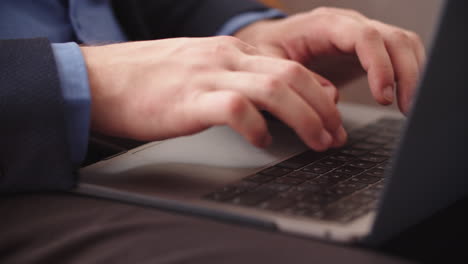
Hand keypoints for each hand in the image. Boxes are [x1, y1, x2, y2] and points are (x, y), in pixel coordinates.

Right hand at [81, 37, 345, 150]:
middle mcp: (226, 58)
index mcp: (230, 52)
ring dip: (305, 118)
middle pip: (292, 75)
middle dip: (323, 109)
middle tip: (334, 135)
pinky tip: (262, 141)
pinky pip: (236, 107)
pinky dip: (257, 126)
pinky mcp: (190, 99)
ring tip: (317, 141)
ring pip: (275, 88)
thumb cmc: (150, 81)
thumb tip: (267, 105)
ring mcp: (209, 75)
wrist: (103, 79)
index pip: (290, 65)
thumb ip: (235, 81)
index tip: (331, 117)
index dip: (319, 93)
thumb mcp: (201, 72)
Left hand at [235, 7, 425, 113]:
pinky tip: (405, 95)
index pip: (365, 37)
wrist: (270, 41)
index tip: (382, 96)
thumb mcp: (270, 64)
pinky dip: (409, 72)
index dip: (380, 66)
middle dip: (406, 73)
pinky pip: (399, 52)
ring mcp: (360, 34)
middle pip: (393, 38)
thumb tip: (332, 97)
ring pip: (403, 43)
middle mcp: (348, 24)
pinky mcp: (366, 49)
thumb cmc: (269, 49)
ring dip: (413, 74)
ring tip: (408, 106)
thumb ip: (297, 78)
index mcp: (323, 24)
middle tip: (405, 107)